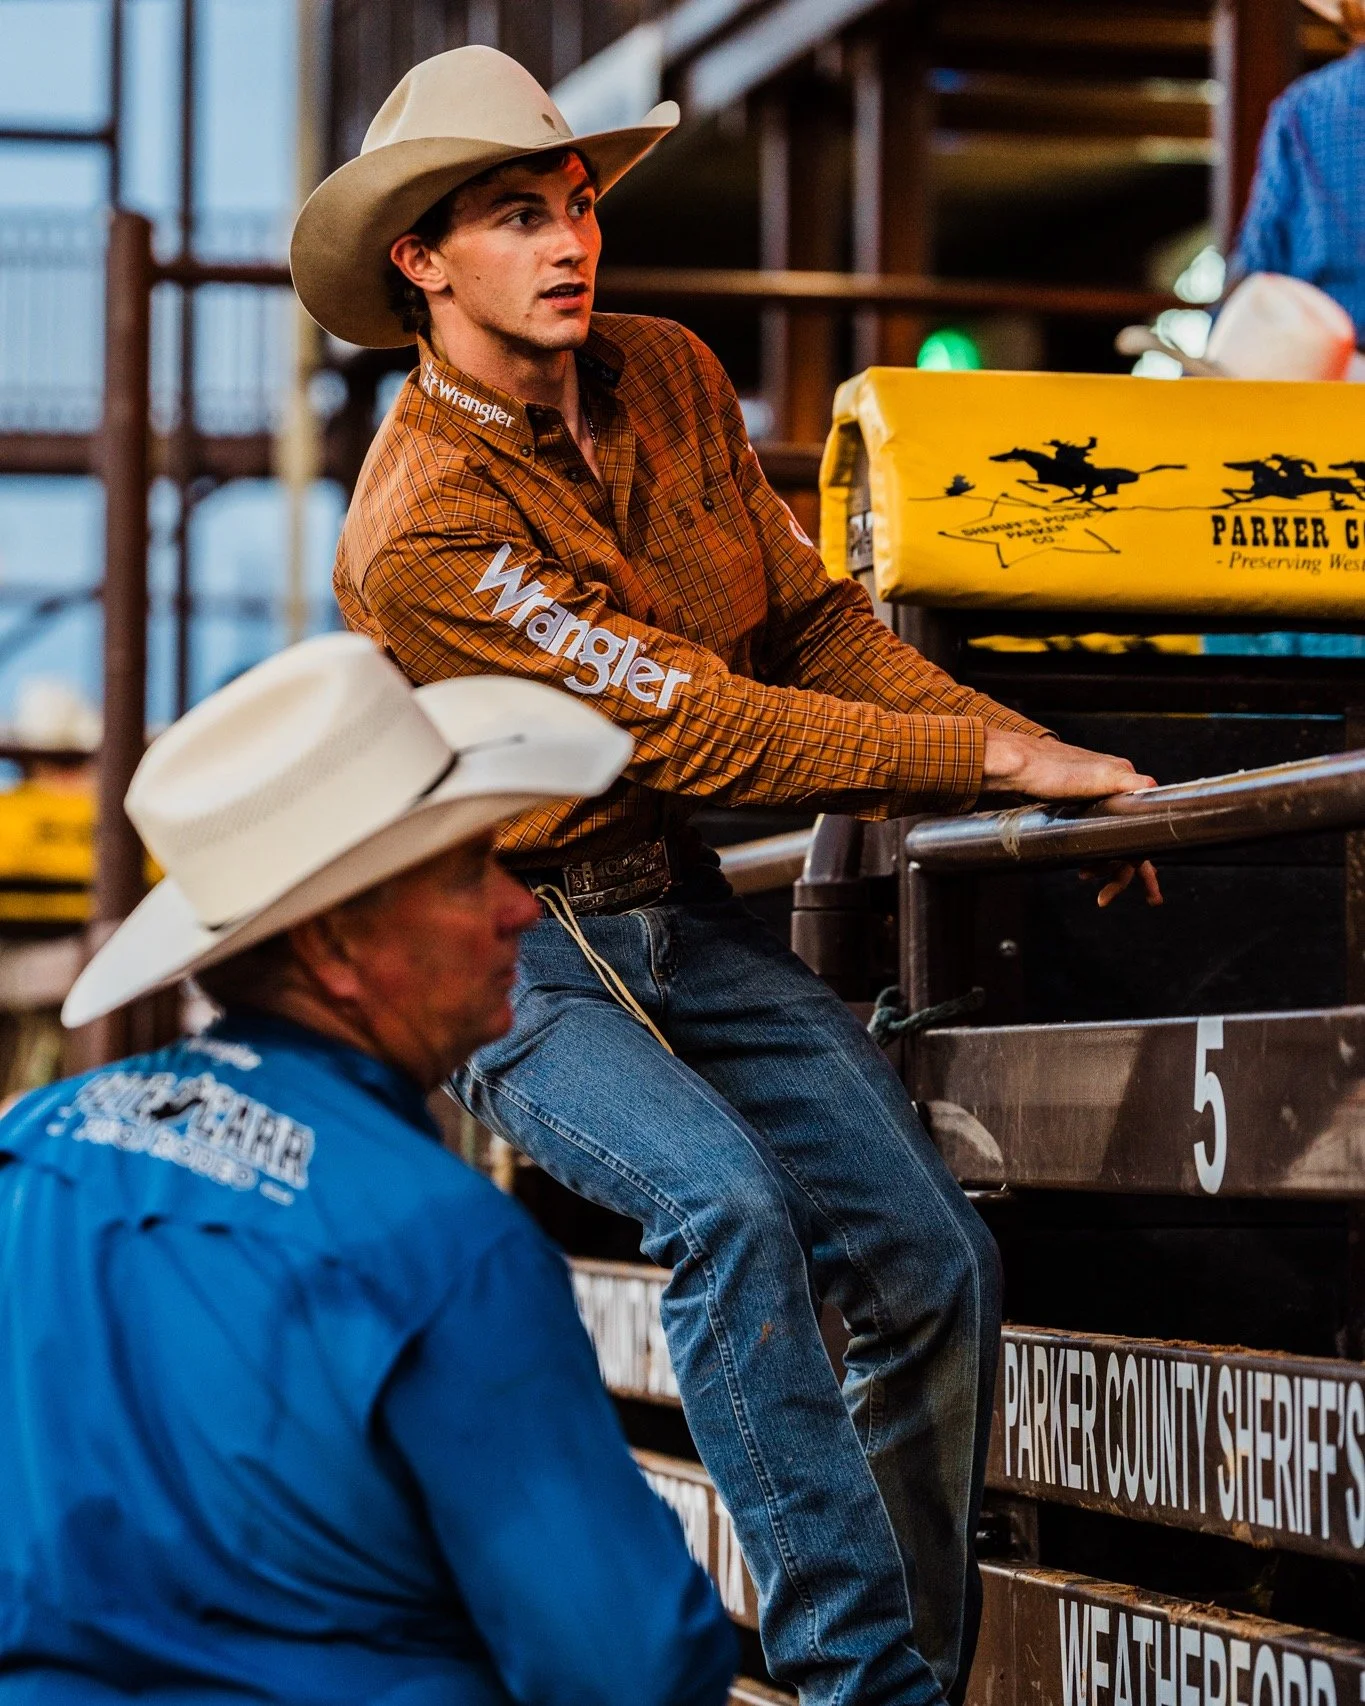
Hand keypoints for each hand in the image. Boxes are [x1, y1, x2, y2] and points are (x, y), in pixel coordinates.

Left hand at [983, 731, 1163, 908]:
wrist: (1017, 766)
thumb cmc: (1054, 770)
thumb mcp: (1101, 775)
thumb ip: (1132, 783)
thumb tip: (1157, 789)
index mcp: (1125, 787)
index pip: (1144, 834)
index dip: (1143, 863)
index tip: (1145, 889)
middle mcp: (1114, 795)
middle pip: (1127, 842)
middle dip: (1120, 872)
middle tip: (1105, 898)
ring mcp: (1094, 802)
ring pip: (1109, 842)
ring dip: (1102, 865)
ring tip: (1085, 876)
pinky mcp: (1074, 807)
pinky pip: (1091, 837)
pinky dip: (1090, 853)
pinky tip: (1081, 863)